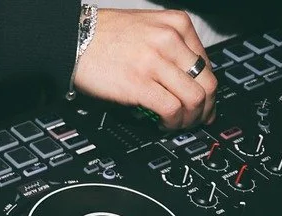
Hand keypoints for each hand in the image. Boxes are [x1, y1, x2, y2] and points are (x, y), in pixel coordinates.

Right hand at [72, 9, 216, 130]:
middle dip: (205, 108)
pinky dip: (173, 122)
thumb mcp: (148, 28)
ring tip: (178, 125)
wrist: (74, 39)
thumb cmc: (105, 36)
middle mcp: (170, 40)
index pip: (207, 63)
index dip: (207, 90)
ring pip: (195, 98)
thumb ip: (170, 47)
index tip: (203, 104)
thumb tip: (185, 78)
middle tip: (197, 120)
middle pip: (207, 83)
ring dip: (190, 119)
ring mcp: (155, 62)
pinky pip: (171, 108)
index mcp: (177, 24)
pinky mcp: (139, 84)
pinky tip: (164, 124)